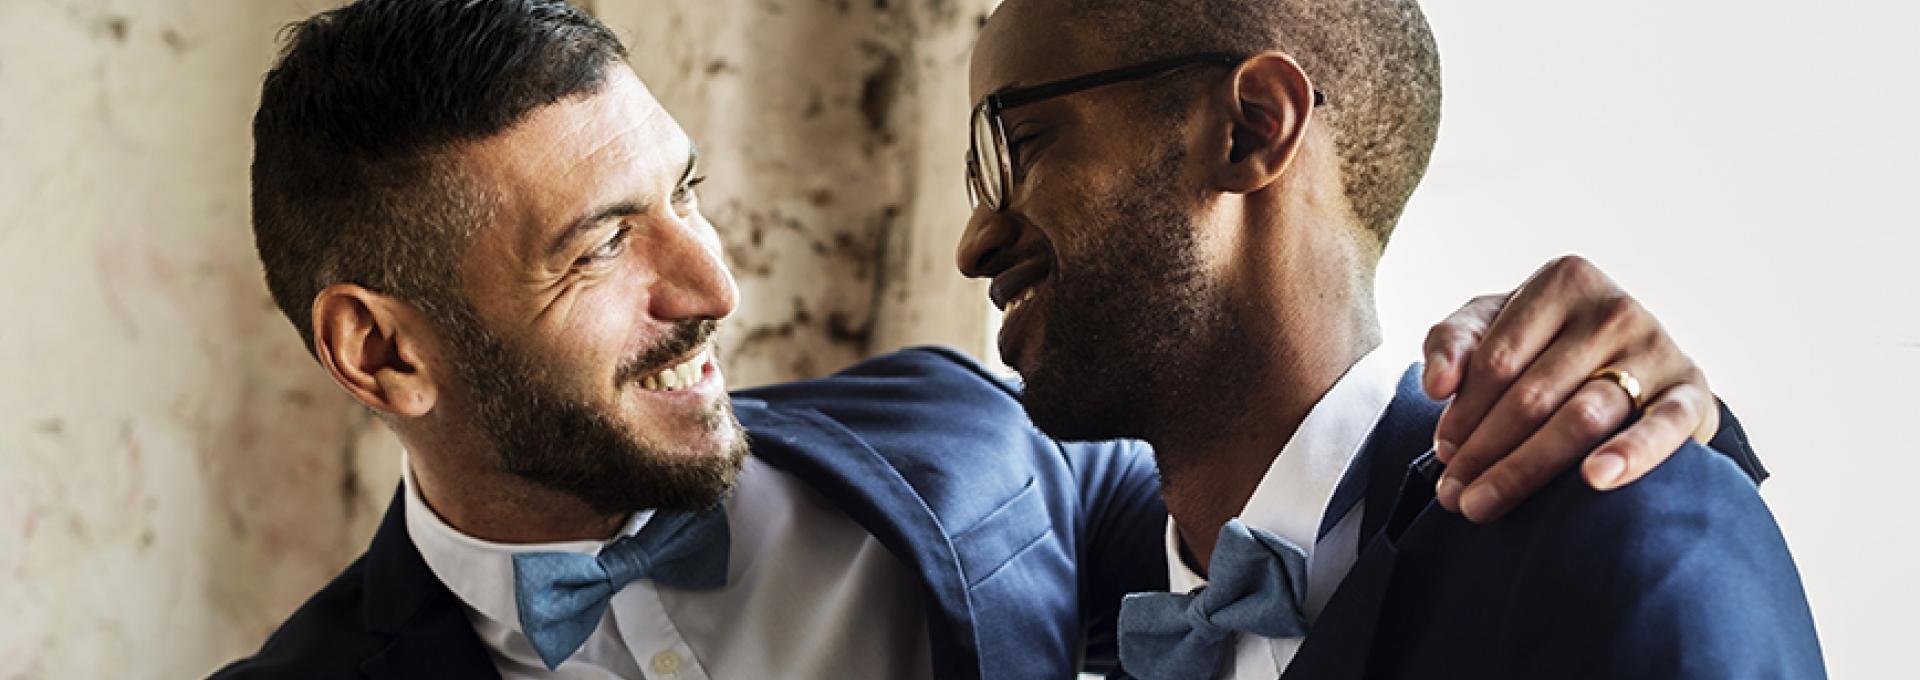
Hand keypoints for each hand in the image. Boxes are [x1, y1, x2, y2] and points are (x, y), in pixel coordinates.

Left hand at [1420, 255, 1717, 522]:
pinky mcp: (1692, 391)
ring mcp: (1658, 347)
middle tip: (1454, 496)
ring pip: (1582, 417)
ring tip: (1484, 505)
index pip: (1497, 359)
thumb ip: (1452, 343)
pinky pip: (1662, 426)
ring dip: (1525, 468)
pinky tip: (1595, 479)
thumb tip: (1436, 386)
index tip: (1441, 455)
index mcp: (1563, 280)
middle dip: (1485, 451)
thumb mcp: (1491, 326)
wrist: (1634, 363)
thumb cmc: (1544, 344)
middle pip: (1533, 395)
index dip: (1462, 413)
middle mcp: (1614, 308)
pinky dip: (1631, 453)